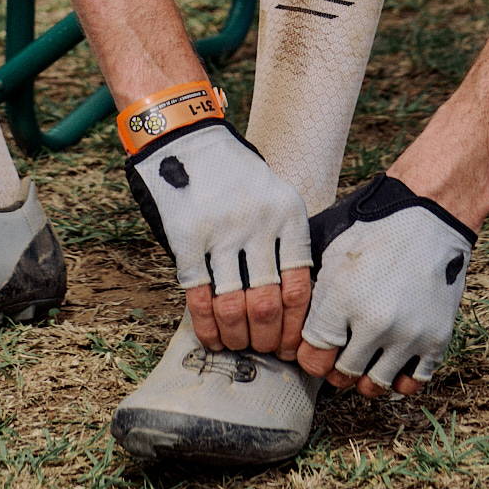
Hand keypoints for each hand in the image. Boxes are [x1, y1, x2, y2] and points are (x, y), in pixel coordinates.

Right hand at [125, 119, 313, 356]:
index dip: (297, 328)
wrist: (188, 137)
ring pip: (235, 306)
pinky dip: (207, 326)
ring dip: (237, 337)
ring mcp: (221, 232)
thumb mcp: (275, 195)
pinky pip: (200, 296)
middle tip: (265, 351)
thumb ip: (285, 242)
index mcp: (287, 215)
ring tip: (238, 346)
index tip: (293, 347)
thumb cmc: (237, 176)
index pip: (300, 288)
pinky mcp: (188, 238)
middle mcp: (258, 224)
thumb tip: (293, 310)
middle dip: (268, 339)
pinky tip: (211, 339)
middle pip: (269, 304)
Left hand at [297, 172, 474, 399]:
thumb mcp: (330, 253)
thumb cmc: (373, 233)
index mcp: (342, 298)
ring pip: (373, 386)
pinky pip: (410, 385)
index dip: (309, 357)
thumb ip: (309, 293)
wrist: (428, 218)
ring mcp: (408, 335)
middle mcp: (375, 322)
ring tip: (362, 362)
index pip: (313, 358)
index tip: (313, 350)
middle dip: (334, 370)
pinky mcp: (435, 341)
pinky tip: (389, 363)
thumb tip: (283, 323)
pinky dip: (397, 380)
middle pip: (341, 376)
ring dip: (363, 379)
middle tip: (336, 356)